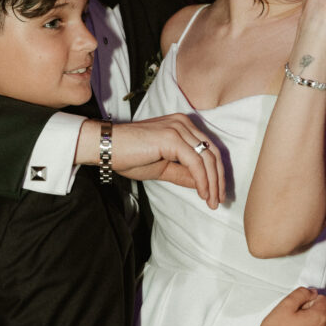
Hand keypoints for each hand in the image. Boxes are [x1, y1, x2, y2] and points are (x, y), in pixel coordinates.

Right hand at [110, 115, 225, 208]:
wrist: (107, 147)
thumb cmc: (129, 155)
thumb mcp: (162, 168)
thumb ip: (183, 174)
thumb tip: (202, 185)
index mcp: (182, 126)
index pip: (208, 149)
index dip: (216, 173)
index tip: (216, 193)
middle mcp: (183, 123)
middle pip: (212, 153)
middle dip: (218, 179)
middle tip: (218, 200)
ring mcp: (179, 128)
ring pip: (207, 158)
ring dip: (212, 183)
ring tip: (211, 201)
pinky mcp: (172, 138)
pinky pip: (195, 163)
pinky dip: (202, 180)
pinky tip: (202, 193)